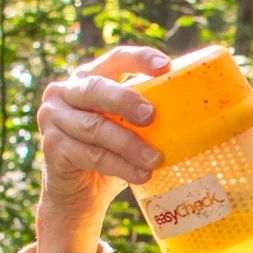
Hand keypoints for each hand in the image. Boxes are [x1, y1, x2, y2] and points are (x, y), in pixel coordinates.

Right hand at [33, 44, 170, 252]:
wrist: (79, 193)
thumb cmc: (111, 153)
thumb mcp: (127, 129)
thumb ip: (145, 116)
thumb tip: (200, 113)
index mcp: (88, 77)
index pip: (115, 59)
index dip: (139, 59)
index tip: (165, 66)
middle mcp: (65, 92)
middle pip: (97, 89)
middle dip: (126, 101)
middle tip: (152, 116)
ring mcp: (53, 118)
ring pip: (96, 128)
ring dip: (129, 144)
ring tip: (155, 160)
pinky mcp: (52, 146)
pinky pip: (90, 155)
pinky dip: (119, 166)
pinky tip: (140, 175)